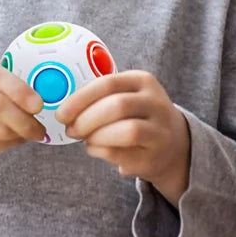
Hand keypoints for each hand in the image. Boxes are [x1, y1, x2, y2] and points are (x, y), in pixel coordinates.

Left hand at [54, 71, 190, 202]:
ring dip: (96, 136)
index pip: (108, 83)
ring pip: (126, 131)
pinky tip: (95, 149)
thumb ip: (98, 97)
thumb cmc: (137, 115)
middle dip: (86, 119)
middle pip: (117, 106)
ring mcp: (159, 130)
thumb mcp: (125, 95)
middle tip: (71, 129)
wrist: (173, 143)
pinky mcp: (155, 156)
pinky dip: (101, 152)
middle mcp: (155, 102)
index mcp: (142, 80)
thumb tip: (65, 111)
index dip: (80, 98)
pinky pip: (123, 154)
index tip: (62, 113)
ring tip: (86, 139)